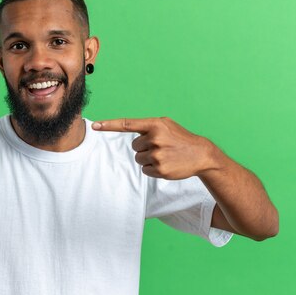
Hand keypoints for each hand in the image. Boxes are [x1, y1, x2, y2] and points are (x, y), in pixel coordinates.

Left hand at [91, 117, 213, 179]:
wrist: (200, 154)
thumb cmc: (179, 138)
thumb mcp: (165, 125)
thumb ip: (147, 127)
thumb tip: (127, 131)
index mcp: (154, 125)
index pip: (127, 124)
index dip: (109, 125)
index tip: (94, 125)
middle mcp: (154, 138)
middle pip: (134, 146)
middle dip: (144, 148)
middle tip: (161, 147)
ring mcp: (157, 155)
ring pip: (138, 159)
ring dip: (148, 159)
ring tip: (165, 155)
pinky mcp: (160, 169)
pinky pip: (145, 170)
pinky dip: (153, 169)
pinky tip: (166, 164)